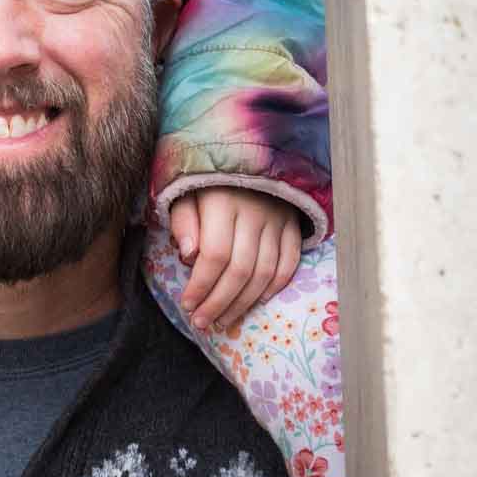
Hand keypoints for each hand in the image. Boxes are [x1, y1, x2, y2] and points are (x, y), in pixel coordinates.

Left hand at [169, 184, 301, 333]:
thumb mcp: (185, 191)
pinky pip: (289, 264)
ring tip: (223, 320)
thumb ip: (183, 221)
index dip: (200, 286)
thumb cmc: (208, 180)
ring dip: (243, 303)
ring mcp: (278, 220)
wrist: (248, 153)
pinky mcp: (293, 225)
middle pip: (240, 270)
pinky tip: (256, 302)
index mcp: (223, 201)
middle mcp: (254, 212)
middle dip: (219, 303)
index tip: (186, 306)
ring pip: (265, 273)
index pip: (214, 255)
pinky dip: (274, 287)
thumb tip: (187, 256)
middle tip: (203, 323)